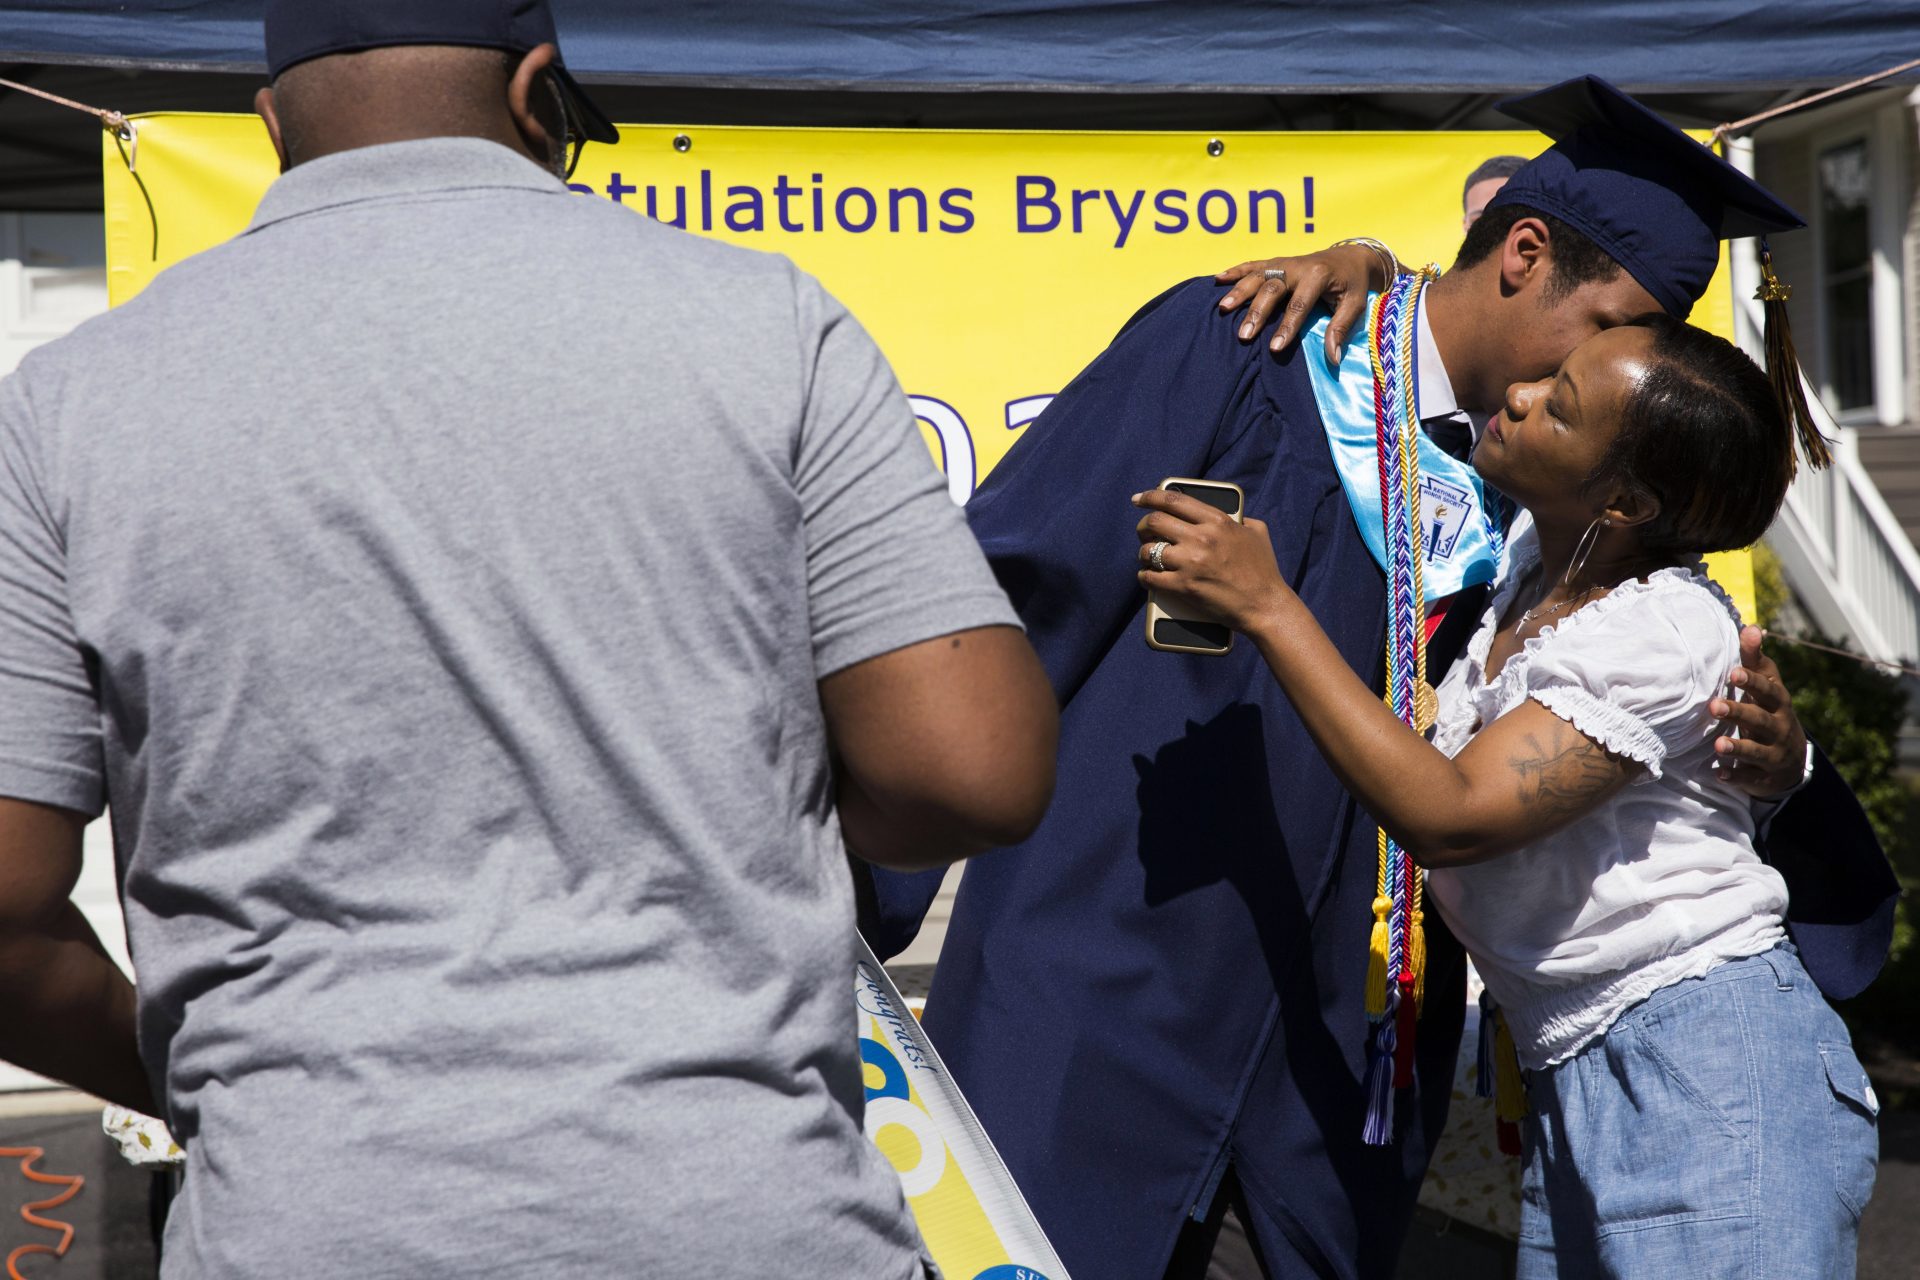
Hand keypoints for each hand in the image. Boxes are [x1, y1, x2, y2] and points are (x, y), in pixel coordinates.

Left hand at [1133, 489, 1292, 632]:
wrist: (1264, 605)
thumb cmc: (1263, 570)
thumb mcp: (1256, 532)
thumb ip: (1238, 518)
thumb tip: (1227, 513)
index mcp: (1217, 521)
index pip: (1174, 500)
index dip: (1151, 497)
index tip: (1139, 499)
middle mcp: (1201, 538)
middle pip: (1154, 522)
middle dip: (1143, 526)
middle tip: (1143, 532)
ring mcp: (1190, 563)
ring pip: (1149, 550)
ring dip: (1144, 553)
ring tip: (1148, 556)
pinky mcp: (1184, 587)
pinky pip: (1150, 577)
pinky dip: (1144, 576)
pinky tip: (1147, 576)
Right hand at [1213, 243, 1386, 360]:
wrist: (1351, 256)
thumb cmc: (1353, 284)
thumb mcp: (1355, 305)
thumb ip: (1341, 329)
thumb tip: (1332, 358)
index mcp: (1319, 275)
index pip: (1299, 304)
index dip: (1287, 327)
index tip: (1275, 349)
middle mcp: (1298, 266)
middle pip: (1272, 289)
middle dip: (1257, 312)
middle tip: (1243, 336)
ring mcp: (1284, 262)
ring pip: (1257, 275)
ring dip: (1239, 292)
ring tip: (1223, 309)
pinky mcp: (1276, 261)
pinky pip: (1252, 265)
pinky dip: (1235, 271)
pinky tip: (1217, 280)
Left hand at [1708, 625, 1810, 797]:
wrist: (1791, 759)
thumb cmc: (1770, 711)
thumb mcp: (1766, 686)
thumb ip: (1754, 659)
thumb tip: (1751, 626)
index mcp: (1778, 703)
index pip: (1768, 690)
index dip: (1753, 681)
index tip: (1733, 673)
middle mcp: (1779, 727)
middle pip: (1760, 720)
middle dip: (1739, 713)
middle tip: (1714, 706)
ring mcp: (1774, 753)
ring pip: (1757, 751)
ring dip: (1737, 748)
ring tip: (1717, 745)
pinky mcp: (1764, 776)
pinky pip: (1750, 777)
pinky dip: (1736, 776)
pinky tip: (1718, 773)